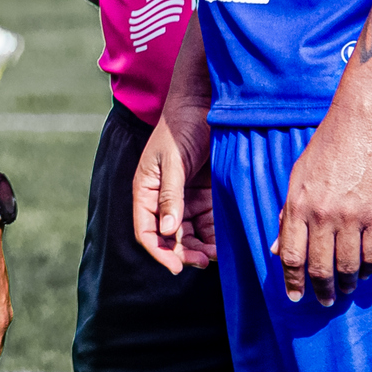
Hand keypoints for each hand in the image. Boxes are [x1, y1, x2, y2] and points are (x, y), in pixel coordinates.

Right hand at [133, 110, 216, 273]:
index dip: (158, 252)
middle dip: (184, 253)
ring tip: (217, 255)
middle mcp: (163, 198)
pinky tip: (225, 242)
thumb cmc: (181, 126)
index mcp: (146, 190)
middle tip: (203, 261)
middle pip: (169, 238)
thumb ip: (170, 195)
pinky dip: (215, 236)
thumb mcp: (173, 161)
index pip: (146, 230)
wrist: (205, 104)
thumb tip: (166, 230)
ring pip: (190, 234)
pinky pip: (208, 223)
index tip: (176, 266)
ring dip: (201, 248)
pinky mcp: (205, 196)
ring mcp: (185, 198)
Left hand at [272, 107, 371, 303]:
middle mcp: (321, 215)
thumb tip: (277, 249)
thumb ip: (287, 215)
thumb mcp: (297, 178)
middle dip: (322, 290)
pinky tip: (367, 273)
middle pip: (320, 267)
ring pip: (348, 265)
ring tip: (347, 289)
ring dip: (348, 283)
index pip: (291, 256)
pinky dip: (370, 269)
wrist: (360, 124)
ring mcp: (351, 217)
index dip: (292, 282)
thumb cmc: (326, 148)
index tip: (295, 298)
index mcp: (297, 206)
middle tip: (326, 302)